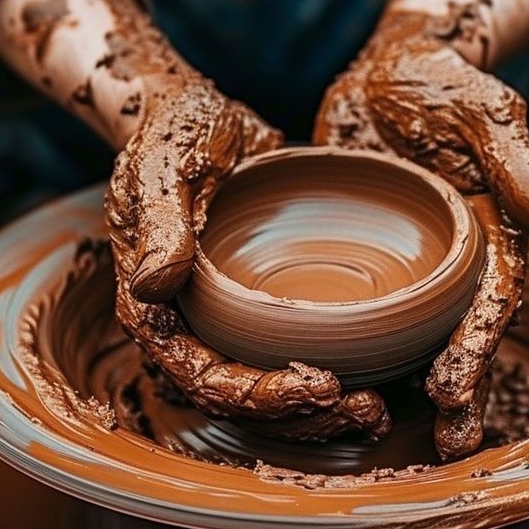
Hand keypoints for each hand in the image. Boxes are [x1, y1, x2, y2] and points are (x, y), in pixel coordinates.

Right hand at [0, 0, 390, 441]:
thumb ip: (161, 224)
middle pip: (237, 402)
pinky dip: (323, 381)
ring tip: (375, 412)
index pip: (199, 377)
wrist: (195, 110)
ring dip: (316, 414)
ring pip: (264, 394)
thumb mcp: (165, 169)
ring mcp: (220, 324)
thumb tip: (153, 284)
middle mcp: (186, 328)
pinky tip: (376, 383)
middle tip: (365, 409)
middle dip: (299, 418)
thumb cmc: (174, 134)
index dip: (256, 395)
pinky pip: (284, 361)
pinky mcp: (253, 313)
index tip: (319, 383)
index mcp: (155, 308)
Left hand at [315, 0, 528, 458]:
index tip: (454, 387)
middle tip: (444, 442)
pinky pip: (365, 311)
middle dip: (458, 391)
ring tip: (395, 433)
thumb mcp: (484, 114)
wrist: (388, 67)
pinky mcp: (369, 258)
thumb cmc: (443, 85)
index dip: (476, 347)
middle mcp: (456, 260)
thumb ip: (515, 165)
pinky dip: (358, 349)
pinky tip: (335, 382)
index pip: (490, 301)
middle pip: (461, 336)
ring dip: (411, 387)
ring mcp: (412, 265)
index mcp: (494, 233)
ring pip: (415, 337)